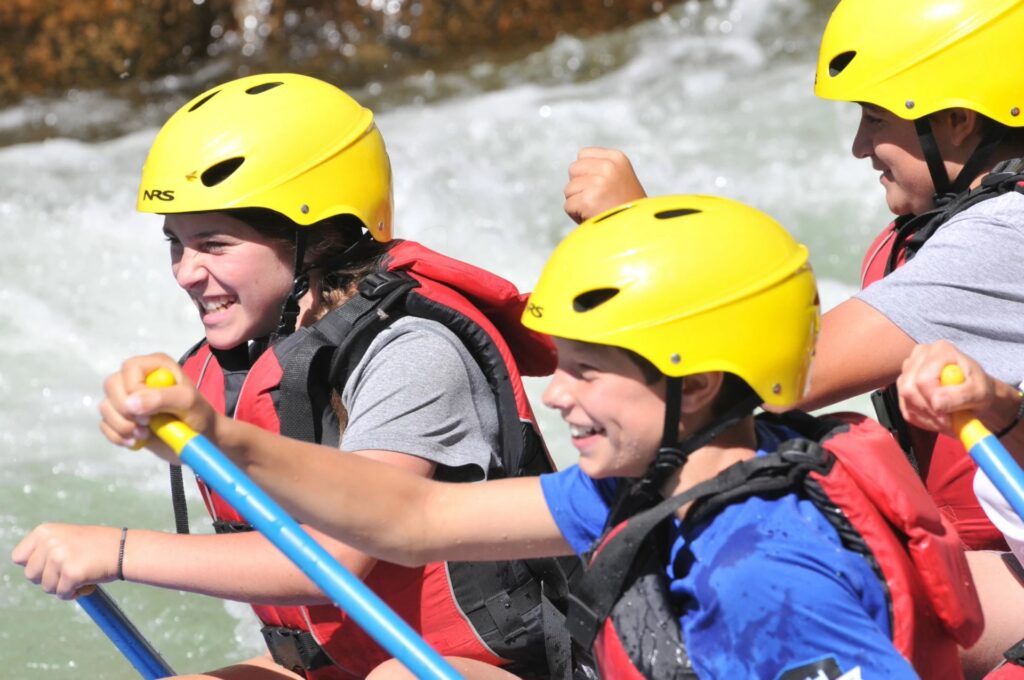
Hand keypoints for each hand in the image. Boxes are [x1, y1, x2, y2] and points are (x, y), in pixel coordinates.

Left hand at [11, 524, 121, 599]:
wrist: (125, 549)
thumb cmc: (98, 546)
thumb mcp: (67, 538)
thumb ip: (46, 549)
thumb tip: (29, 571)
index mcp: (45, 531)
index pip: (18, 557)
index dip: (34, 565)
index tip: (50, 566)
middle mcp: (50, 542)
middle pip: (31, 575)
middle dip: (49, 578)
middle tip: (69, 571)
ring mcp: (60, 557)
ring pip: (46, 587)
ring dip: (63, 586)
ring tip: (81, 575)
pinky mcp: (71, 573)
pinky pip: (62, 594)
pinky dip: (74, 593)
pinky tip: (88, 584)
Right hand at [99, 353, 218, 463]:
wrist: (200, 439)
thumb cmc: (198, 414)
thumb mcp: (187, 402)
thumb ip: (161, 398)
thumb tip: (130, 403)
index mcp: (154, 366)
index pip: (129, 369)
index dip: (134, 390)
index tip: (149, 411)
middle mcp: (138, 378)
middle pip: (111, 385)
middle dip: (124, 410)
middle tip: (146, 425)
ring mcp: (129, 399)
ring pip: (105, 406)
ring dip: (122, 425)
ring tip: (144, 435)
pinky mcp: (123, 418)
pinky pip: (105, 425)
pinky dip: (117, 436)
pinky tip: (136, 441)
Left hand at [563, 147, 646, 223]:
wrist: (637, 231)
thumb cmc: (626, 209)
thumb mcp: (620, 179)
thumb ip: (600, 169)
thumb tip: (575, 167)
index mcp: (617, 158)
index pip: (583, 154)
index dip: (585, 173)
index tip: (600, 187)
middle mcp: (608, 167)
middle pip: (573, 169)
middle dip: (579, 187)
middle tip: (597, 200)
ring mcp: (598, 183)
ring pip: (569, 189)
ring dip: (578, 203)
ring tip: (597, 210)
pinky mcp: (588, 201)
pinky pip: (568, 206)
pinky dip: (576, 216)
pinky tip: (592, 217)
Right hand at [896, 340, 995, 435]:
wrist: (973, 392)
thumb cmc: (978, 389)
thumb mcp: (980, 393)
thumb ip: (961, 396)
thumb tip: (937, 403)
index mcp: (940, 350)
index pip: (923, 379)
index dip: (933, 400)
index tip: (950, 415)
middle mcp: (919, 355)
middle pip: (908, 389)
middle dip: (928, 411)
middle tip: (949, 423)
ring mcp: (908, 369)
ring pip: (905, 400)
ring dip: (926, 417)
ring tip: (947, 420)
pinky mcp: (903, 384)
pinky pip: (905, 408)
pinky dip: (921, 419)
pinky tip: (938, 418)